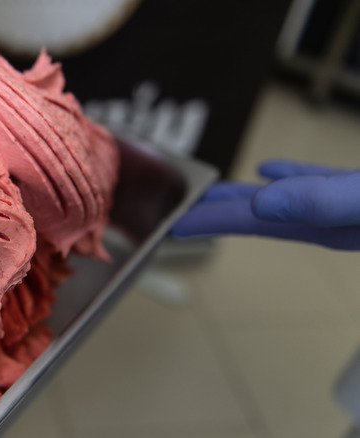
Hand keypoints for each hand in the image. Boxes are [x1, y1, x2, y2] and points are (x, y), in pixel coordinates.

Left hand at [170, 160, 359, 249]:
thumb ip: (321, 202)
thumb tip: (261, 204)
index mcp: (324, 225)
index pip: (250, 223)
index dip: (209, 221)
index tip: (173, 225)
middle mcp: (330, 218)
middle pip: (257, 215)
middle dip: (216, 211)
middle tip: (180, 209)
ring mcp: (344, 204)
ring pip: (281, 197)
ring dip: (245, 195)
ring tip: (213, 193)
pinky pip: (313, 181)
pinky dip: (287, 175)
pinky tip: (267, 169)